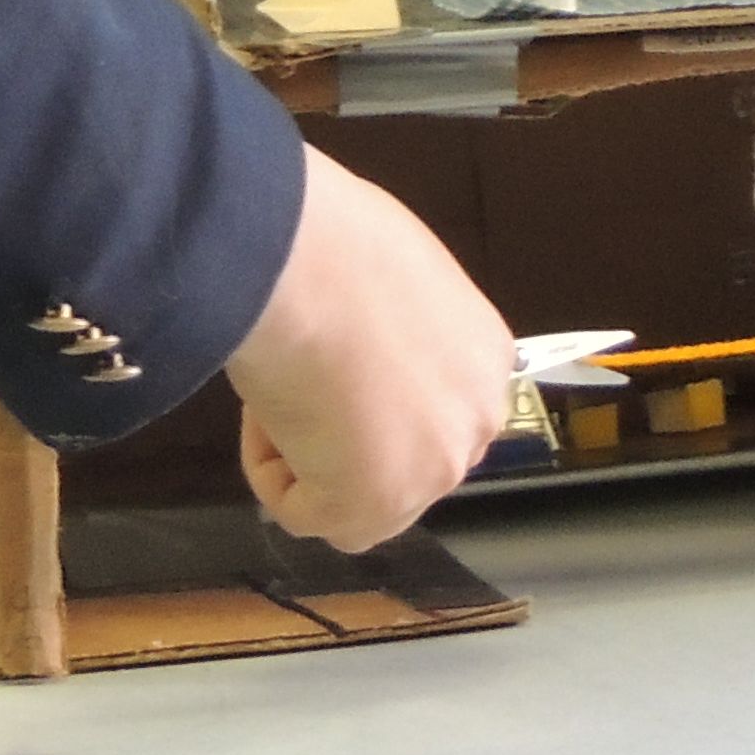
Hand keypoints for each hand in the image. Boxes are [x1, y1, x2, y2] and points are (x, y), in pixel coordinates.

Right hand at [220, 144, 516, 550]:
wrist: (302, 264)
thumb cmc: (332, 243)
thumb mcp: (390, 272)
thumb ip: (399, 324)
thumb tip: (362, 338)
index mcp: (486, 355)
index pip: (434, 403)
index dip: (372, 388)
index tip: (332, 354)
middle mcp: (476, 419)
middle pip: (404, 456)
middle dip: (351, 432)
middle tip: (307, 379)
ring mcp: (431, 470)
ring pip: (356, 492)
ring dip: (308, 452)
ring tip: (285, 386)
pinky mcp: (371, 507)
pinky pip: (303, 512)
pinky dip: (267, 468)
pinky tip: (268, 408)